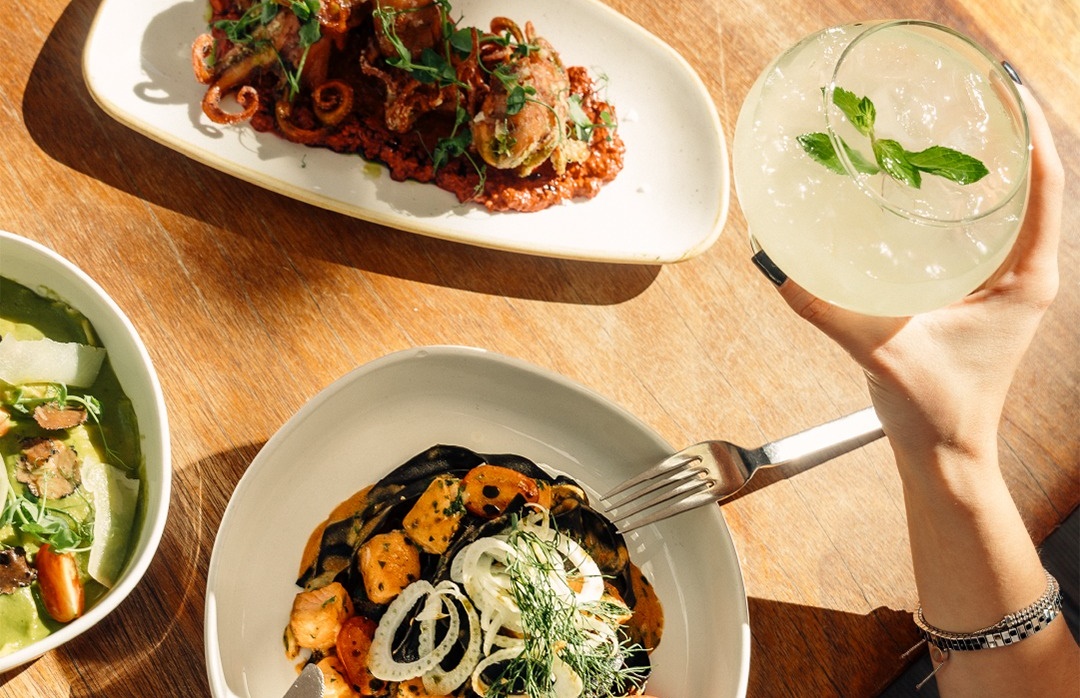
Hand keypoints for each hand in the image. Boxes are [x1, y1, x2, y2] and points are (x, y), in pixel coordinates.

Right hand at [770, 85, 1062, 471]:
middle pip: (1032, 188)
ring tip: (951, 132)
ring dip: (988, 169)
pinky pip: (985, 234)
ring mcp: (1006, 286)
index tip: (1005, 95)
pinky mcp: (982, 297)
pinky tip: (926, 193)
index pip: (1046, 189)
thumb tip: (778, 266)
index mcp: (1025, 281)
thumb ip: (827, 309)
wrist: (944, 453)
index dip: (1031, 135)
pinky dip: (966, 204)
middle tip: (968, 102)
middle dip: (1008, 139)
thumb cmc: (936, 410)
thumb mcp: (881, 352)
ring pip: (1010, 209)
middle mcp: (1025, 276)